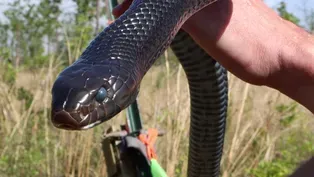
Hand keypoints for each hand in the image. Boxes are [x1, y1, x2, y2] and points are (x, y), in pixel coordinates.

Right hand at [111, 0, 313, 114]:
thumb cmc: (246, 40)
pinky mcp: (212, 14)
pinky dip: (165, 18)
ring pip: (172, 4)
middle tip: (121, 15)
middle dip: (142, 4)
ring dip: (152, 11)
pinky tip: (156, 25)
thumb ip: (171, 7)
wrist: (277, 59)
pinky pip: (182, 12)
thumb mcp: (202, 20)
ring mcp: (208, 2)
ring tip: (133, 19)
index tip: (122, 9)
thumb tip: (145, 3)